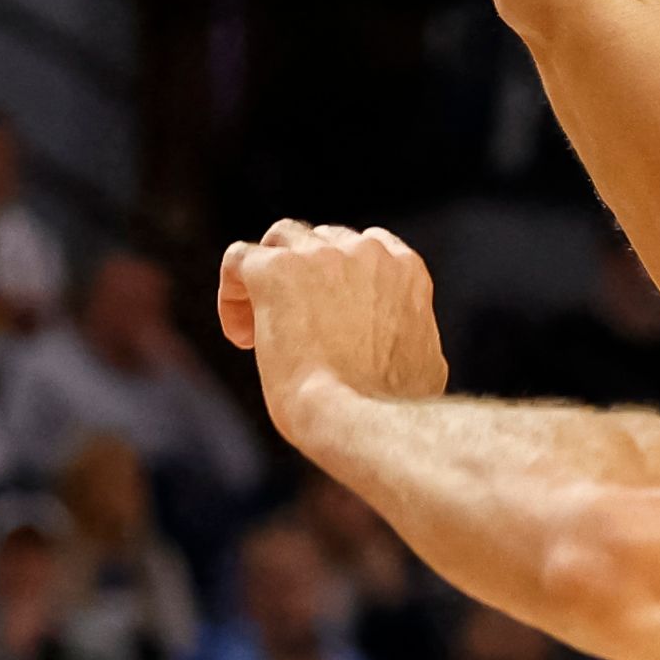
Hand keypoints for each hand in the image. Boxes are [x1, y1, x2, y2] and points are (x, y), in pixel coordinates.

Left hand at [217, 218, 448, 440]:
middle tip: (295, 331)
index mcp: (404, 269)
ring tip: (260, 326)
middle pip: (320, 244)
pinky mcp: (275, 271)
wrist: (359, 419)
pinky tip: (241, 335)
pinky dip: (232, 292)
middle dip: (304, 282)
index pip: (365, 247)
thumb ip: (413, 336)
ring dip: (269, 274)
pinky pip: (239, 259)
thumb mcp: (426, 364)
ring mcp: (319, 256)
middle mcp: (365, 251)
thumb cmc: (392, 408)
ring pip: (280, 240)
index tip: (328, 320)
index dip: (340, 281)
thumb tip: (400, 344)